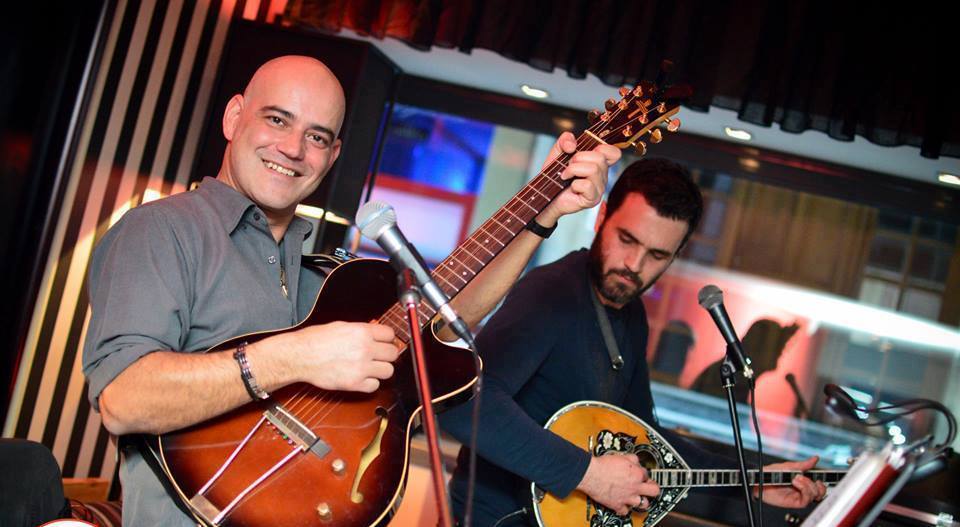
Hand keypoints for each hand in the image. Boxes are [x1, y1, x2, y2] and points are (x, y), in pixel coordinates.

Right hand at [261, 321, 398, 392]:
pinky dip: (370, 383)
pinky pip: (375, 386)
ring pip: (388, 371)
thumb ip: (361, 330)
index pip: (390, 334)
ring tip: (370, 368)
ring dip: (381, 370)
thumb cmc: (315, 340)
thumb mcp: (341, 326)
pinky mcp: (354, 383)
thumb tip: (375, 333)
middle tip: (379, 356)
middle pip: (393, 353)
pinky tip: (361, 378)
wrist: (300, 356)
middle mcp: (365, 348)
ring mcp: (361, 367)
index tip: (384, 343)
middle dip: (386, 355)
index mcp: (362, 331)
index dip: (387, 339)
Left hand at [536, 132, 620, 226]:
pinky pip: (587, 185)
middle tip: (568, 165)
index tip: (586, 151)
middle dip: (579, 157)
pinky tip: (571, 188)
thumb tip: (572, 145)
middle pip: (600, 158)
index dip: (603, 148)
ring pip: (594, 169)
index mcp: (599, 163)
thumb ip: (565, 140)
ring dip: (573, 170)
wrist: (546, 193)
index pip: (614, 153)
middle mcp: (602, 176)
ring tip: (566, 175)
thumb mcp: (558, 151)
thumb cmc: (555, 174)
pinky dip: (575, 184)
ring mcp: (599, 188)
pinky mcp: (593, 199)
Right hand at [577, 454, 659, 515]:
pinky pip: (626, 511)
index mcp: (636, 474)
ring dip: (642, 500)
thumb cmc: (602, 465)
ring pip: (644, 504)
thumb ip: (632, 459)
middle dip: (653, 488)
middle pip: (654, 491)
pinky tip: (623, 504)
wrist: (591, 474)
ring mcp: (627, 497)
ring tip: (638, 497)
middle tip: (649, 486)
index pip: (647, 474)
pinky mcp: (617, 505)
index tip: (641, 474)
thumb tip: (636, 461)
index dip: (643, 473)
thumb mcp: (621, 455)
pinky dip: (625, 508)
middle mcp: (635, 487)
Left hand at [755, 456, 827, 507]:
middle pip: (820, 492)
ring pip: (815, 496)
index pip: (818, 485)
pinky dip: (804, 490)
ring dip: (808, 485)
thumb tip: (815, 459)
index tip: (821, 479)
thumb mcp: (790, 466)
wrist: (761, 479)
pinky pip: (806, 500)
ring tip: (796, 478)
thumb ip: (804, 465)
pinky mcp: (795, 502)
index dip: (822, 483)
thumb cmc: (772, 473)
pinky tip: (796, 483)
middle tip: (803, 476)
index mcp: (803, 481)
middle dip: (816, 485)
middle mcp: (803, 490)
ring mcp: (799, 496)